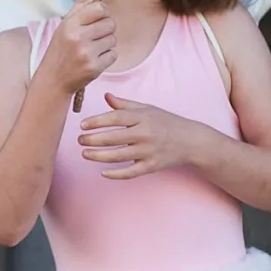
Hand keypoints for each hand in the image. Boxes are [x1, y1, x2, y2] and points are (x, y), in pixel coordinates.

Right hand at [41, 0, 116, 92]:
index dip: (104, 12)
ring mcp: (87, 54)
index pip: (99, 8)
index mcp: (70, 25)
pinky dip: (107, 57)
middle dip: (106, 29)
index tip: (101, 17)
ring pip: (113, 40)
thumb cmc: (60, 51)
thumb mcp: (63, 27)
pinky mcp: (94, 67)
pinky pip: (113, 55)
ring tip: (93, 49)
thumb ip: (78, 10)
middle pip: (110, 24)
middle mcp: (78, 38)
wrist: (53, 80)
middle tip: (96, 36)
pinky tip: (94, 59)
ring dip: (106, 44)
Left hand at [78, 93, 207, 178]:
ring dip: (98, 156)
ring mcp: (148, 151)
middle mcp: (145, 134)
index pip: (115, 118)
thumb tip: (106, 96)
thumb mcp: (147, 109)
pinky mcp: (152, 166)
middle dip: (93, 139)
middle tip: (79, 140)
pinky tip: (102, 172)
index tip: (82, 125)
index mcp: (143, 117)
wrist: (191, 141)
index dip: (97, 122)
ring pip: (119, 156)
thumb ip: (125, 104)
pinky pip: (131, 172)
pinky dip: (116, 174)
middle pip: (114, 138)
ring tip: (85, 153)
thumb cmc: (166, 122)